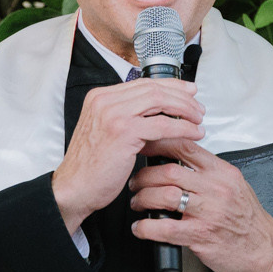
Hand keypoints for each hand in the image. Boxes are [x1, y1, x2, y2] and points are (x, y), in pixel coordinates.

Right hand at [53, 78, 204, 234]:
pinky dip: (182, 128)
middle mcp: (105, 100)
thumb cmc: (90, 167)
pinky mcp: (124, 131)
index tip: (188, 92)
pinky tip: (193, 133)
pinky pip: (162, 125)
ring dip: (185, 110)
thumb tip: (157, 112)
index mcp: (100, 97)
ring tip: (199, 120)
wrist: (74, 188)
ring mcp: (113, 114)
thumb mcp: (105, 131)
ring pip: (160, 102)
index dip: (170, 86)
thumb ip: (126, 117)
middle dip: (182, 97)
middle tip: (198, 108)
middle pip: (154, 89)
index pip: (143, 83)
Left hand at [129, 140, 272, 271]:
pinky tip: (141, 228)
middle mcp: (216, 189)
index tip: (143, 147)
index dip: (158, 144)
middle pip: (169, 171)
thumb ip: (208, 172)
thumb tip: (177, 161)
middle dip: (145, 176)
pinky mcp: (202, 236)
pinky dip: (146, 227)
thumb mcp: (233, 185)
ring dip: (143, 198)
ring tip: (137, 202)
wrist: (266, 250)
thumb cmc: (248, 220)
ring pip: (165, 196)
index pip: (185, 147)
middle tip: (136, 182)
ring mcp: (209, 213)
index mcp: (222, 172)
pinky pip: (166, 228)